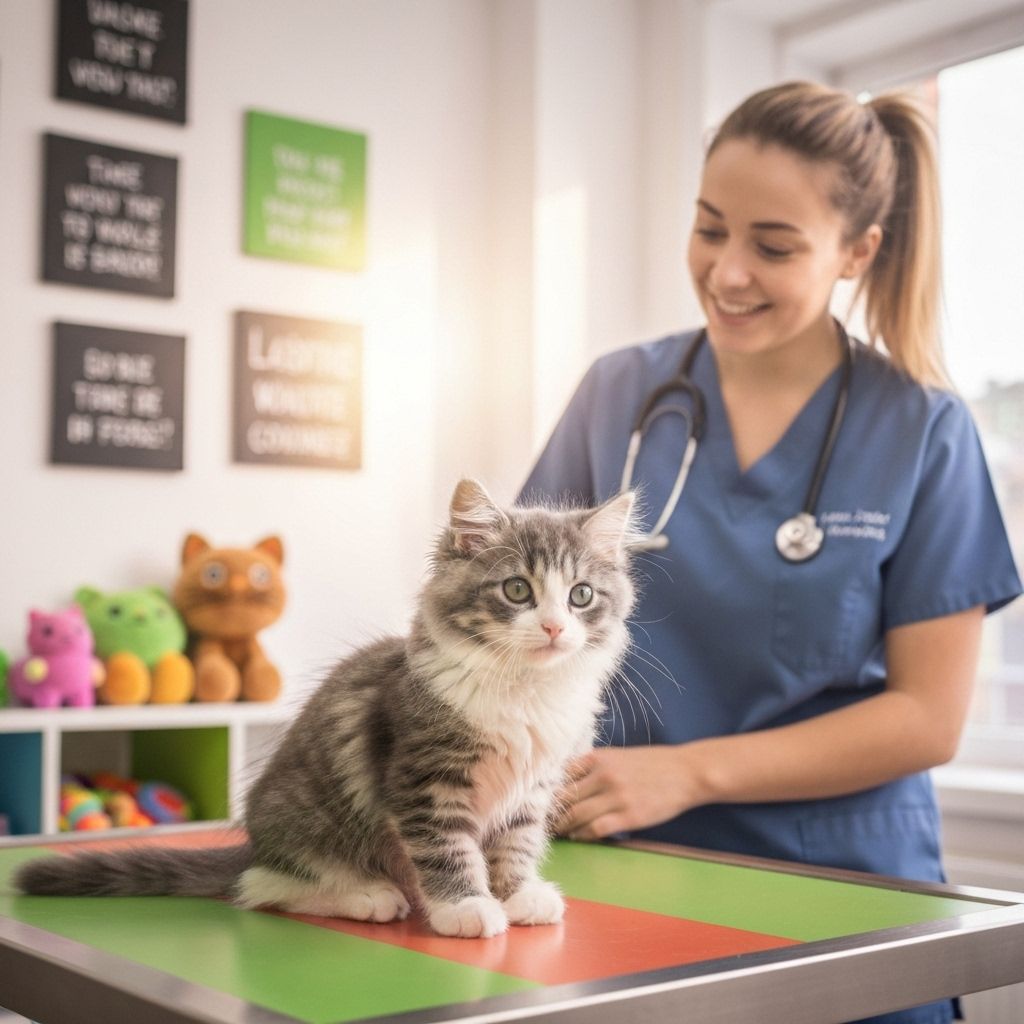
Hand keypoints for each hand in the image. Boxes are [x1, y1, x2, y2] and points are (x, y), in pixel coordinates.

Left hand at [554, 746, 706, 840]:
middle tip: (541, 821)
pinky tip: (578, 836)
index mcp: (599, 758)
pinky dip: (582, 835)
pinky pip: (596, 829)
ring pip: (577, 815)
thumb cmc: (652, 763)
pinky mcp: (628, 816)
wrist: (686, 772)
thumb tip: (568, 781)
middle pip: (565, 797)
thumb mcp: (619, 756)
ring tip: (556, 831)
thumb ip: (594, 766)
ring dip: (563, 826)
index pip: (562, 775)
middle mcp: (604, 775)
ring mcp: (616, 796)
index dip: (548, 790)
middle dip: (552, 811)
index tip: (538, 800)